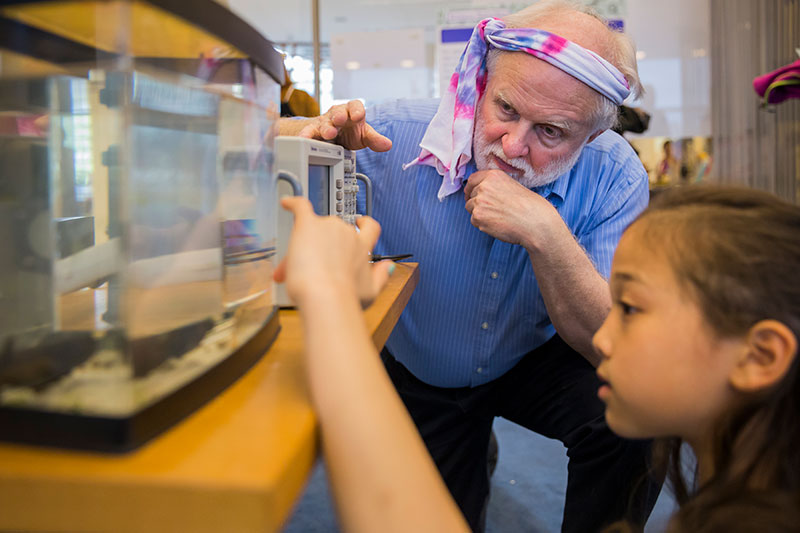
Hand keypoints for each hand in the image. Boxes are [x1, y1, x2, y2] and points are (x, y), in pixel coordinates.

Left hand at [273, 197, 393, 307]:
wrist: (327, 296)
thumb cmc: (346, 298)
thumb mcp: (371, 291)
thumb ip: (381, 276)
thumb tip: (388, 267)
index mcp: (363, 247)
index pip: (369, 228)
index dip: (364, 225)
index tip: (360, 223)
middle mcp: (348, 233)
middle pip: (334, 233)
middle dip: (323, 247)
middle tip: (311, 266)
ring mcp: (328, 227)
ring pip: (314, 231)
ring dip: (305, 244)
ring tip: (295, 266)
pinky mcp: (308, 225)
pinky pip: (300, 207)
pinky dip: (292, 203)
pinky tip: (286, 202)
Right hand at [298, 100, 391, 151]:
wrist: (334, 137)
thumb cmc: (350, 132)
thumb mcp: (364, 136)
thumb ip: (374, 139)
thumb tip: (387, 144)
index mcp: (352, 111)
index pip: (356, 106)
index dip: (357, 110)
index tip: (358, 116)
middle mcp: (338, 114)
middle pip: (338, 112)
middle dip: (339, 116)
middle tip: (340, 121)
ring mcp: (325, 122)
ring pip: (325, 122)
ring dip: (326, 127)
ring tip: (328, 134)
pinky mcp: (314, 131)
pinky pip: (309, 132)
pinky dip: (306, 135)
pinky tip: (303, 139)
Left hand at [463, 169, 558, 248]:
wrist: (535, 222)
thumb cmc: (529, 206)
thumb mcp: (512, 185)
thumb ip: (495, 186)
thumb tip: (481, 191)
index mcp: (493, 176)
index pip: (472, 179)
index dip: (470, 188)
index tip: (471, 194)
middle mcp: (484, 186)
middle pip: (470, 196)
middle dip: (477, 203)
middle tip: (491, 211)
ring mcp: (479, 201)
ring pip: (470, 208)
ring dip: (480, 214)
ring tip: (497, 217)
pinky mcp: (478, 216)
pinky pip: (474, 221)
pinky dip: (482, 224)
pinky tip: (497, 224)